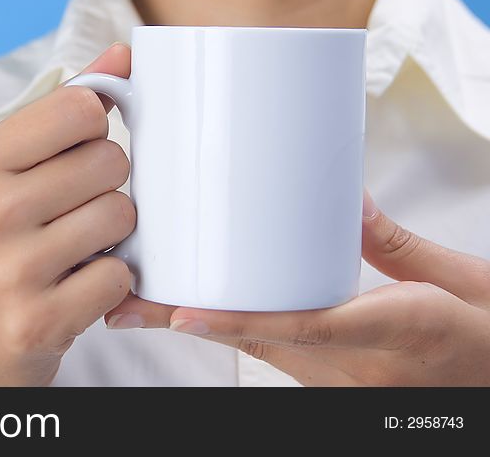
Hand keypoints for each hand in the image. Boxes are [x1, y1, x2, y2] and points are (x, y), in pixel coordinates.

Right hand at [0, 43, 134, 385]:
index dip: (93, 130)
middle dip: (104, 186)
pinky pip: (120, 276)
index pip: (81, 108)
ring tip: (72, 250)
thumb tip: (122, 53)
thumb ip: (63, 111)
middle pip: (111, 159)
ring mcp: (11, 269)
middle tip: (68, 212)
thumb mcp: (3, 172)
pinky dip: (109, 282)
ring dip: (111, 234)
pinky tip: (74, 288)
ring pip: (122, 213)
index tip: (72, 154)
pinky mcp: (38, 320)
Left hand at [106, 191, 489, 385]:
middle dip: (192, 325)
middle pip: (262, 345)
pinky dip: (238, 334)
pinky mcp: (344, 386)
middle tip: (128, 305)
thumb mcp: (461, 281)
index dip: (239, 323)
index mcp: (402, 332)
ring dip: (206, 330)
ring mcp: (350, 386)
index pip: (309, 329)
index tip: (181, 314)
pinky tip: (204, 313)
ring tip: (147, 304)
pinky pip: (281, 358)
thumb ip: (396, 244)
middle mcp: (363, 371)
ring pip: (263, 354)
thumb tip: (344, 198)